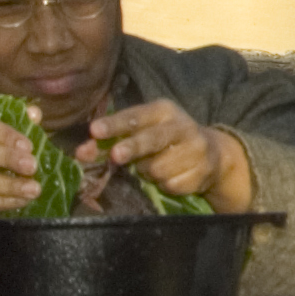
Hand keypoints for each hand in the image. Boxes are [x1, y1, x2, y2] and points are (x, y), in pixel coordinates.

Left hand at [87, 100, 252, 211]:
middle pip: (152, 138)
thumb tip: (81, 153)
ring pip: (158, 167)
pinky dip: (164, 184)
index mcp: (163, 110)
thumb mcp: (142, 131)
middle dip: (133, 147)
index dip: (115, 124)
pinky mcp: (201, 171)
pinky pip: (171, 184)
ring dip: (147, 173)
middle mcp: (181, 126)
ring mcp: (194, 149)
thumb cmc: (164, 141)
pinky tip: (170, 176)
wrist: (213, 155)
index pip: (135, 116)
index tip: (95, 131)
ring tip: (152, 168)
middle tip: (116, 156)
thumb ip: (113, 140)